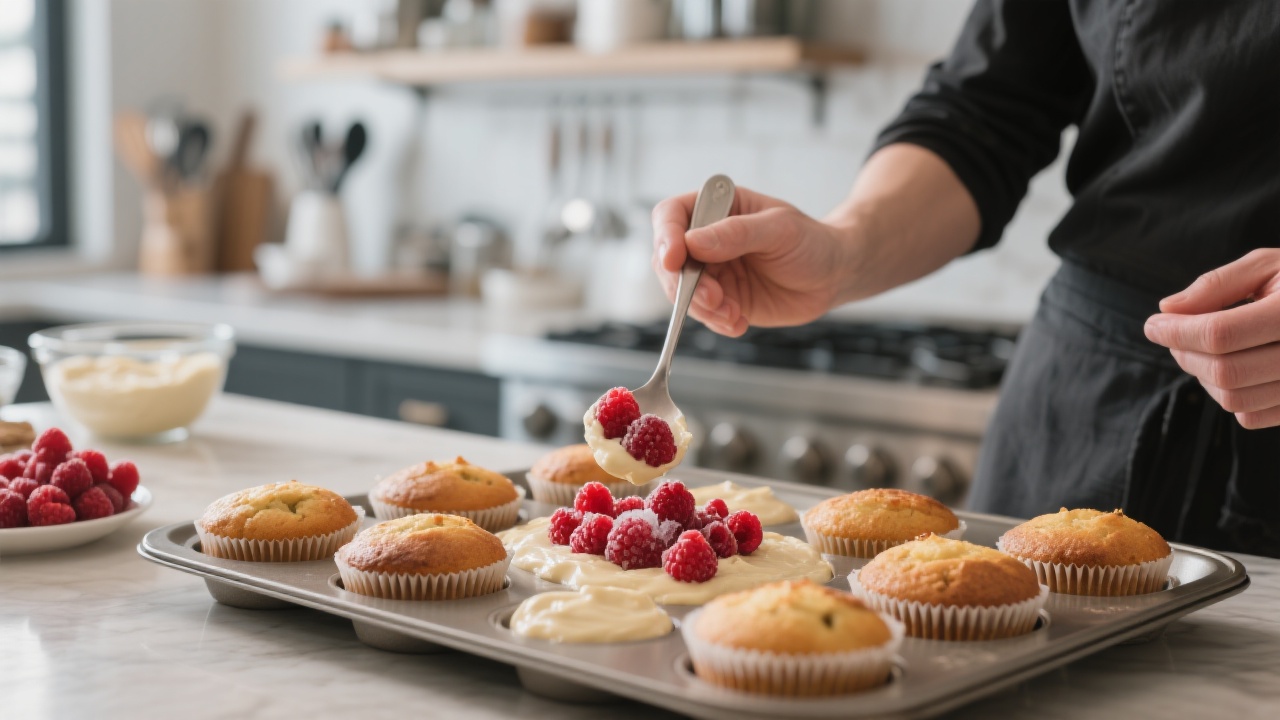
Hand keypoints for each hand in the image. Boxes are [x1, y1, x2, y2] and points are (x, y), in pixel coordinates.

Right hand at [651, 187, 853, 336]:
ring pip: (681, 292)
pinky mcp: (721, 300)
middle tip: (713, 298)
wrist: (833, 276)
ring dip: (701, 308)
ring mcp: (712, 271)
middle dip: (684, 283)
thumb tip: (693, 242)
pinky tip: (739, 322)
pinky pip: (703, 314)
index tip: (674, 260)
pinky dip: (716, 322)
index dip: (666, 236)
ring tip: (733, 314)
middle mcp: (706, 239)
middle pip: (667, 259)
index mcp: (716, 208)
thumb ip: (736, 234)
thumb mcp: (779, 229)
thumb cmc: (811, 242)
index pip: (671, 215)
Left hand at [1145, 248, 1279, 428]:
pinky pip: (1251, 417)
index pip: (1221, 334)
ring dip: (1201, 376)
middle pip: (1224, 371)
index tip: (1153, 324)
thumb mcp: (1267, 265)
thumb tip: (1169, 308)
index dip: (1177, 331)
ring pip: (1234, 399)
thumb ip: (1217, 283)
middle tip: (1173, 334)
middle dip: (1185, 353)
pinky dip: (1226, 396)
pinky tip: (1226, 368)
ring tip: (1197, 350)